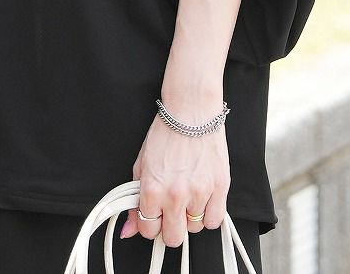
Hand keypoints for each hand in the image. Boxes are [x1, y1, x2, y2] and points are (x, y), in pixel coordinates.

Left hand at [120, 109, 230, 246]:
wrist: (191, 112)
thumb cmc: (166, 133)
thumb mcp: (141, 164)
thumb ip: (134, 200)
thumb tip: (129, 229)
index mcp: (152, 189)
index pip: (148, 230)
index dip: (150, 224)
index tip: (154, 216)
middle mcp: (175, 195)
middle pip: (173, 238)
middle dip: (170, 227)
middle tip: (171, 211)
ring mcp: (199, 193)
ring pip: (194, 228)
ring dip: (190, 216)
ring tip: (188, 194)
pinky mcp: (220, 188)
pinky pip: (215, 220)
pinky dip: (209, 214)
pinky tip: (202, 197)